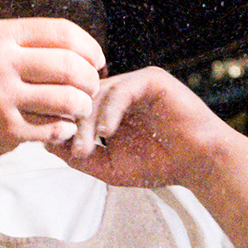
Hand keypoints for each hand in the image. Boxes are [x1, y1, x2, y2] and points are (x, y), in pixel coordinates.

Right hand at [0, 17, 106, 177]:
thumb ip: (27, 44)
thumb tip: (81, 49)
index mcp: (0, 35)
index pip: (62, 32)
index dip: (89, 47)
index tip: (97, 60)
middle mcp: (0, 62)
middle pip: (70, 66)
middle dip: (90, 79)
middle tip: (92, 88)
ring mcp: (2, 96)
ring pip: (67, 99)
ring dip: (82, 106)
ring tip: (80, 109)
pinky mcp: (5, 129)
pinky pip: (52, 128)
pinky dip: (64, 130)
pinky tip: (62, 128)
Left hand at [61, 66, 228, 187]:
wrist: (200, 164)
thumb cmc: (160, 166)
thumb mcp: (109, 167)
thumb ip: (79, 157)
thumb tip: (47, 144)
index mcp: (108, 110)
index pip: (74, 107)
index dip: (60, 123)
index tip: (50, 144)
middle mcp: (119, 93)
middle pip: (82, 98)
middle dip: (73, 125)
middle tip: (72, 150)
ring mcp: (135, 84)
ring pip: (99, 94)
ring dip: (89, 122)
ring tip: (88, 147)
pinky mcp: (151, 80)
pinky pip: (122, 90)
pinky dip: (110, 111)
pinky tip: (107, 132)